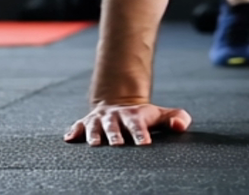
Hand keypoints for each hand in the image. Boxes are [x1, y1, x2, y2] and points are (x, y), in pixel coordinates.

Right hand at [64, 101, 191, 146]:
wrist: (119, 104)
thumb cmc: (143, 116)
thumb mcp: (161, 115)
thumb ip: (177, 118)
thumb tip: (179, 126)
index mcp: (134, 116)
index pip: (139, 125)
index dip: (141, 134)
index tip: (145, 144)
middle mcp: (115, 116)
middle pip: (114, 126)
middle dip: (115, 135)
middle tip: (117, 144)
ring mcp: (99, 119)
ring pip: (95, 126)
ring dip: (93, 134)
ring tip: (94, 144)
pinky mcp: (86, 123)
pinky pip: (78, 126)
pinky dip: (73, 131)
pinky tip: (69, 138)